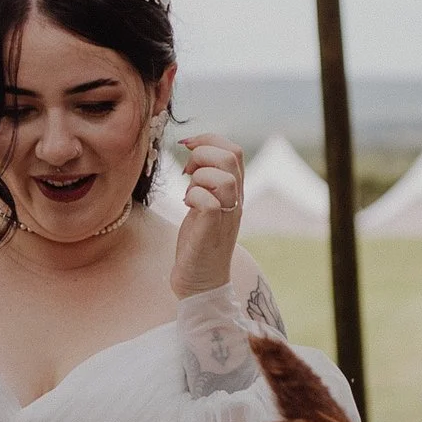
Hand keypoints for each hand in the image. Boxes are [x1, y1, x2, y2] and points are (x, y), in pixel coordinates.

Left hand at [169, 130, 244, 299]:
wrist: (200, 282)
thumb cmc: (197, 243)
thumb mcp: (203, 204)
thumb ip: (204, 180)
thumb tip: (193, 154)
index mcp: (235, 192)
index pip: (234, 150)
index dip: (209, 139)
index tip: (187, 147)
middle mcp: (236, 201)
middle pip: (231, 156)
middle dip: (203, 152)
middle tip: (186, 170)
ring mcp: (227, 215)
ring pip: (224, 177)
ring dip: (199, 176)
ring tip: (188, 191)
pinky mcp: (212, 229)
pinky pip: (208, 200)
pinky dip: (193, 196)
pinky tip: (186, 206)